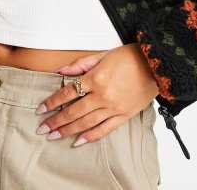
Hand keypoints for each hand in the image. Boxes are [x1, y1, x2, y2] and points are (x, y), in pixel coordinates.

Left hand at [34, 44, 158, 145]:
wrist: (156, 64)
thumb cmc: (130, 56)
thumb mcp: (102, 54)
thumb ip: (81, 64)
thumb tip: (61, 71)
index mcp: (96, 78)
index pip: (67, 93)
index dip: (52, 101)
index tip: (40, 109)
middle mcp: (102, 96)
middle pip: (73, 111)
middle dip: (56, 121)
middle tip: (42, 129)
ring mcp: (113, 108)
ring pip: (86, 123)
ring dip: (68, 131)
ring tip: (54, 136)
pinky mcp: (124, 115)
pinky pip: (105, 129)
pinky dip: (90, 137)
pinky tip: (78, 142)